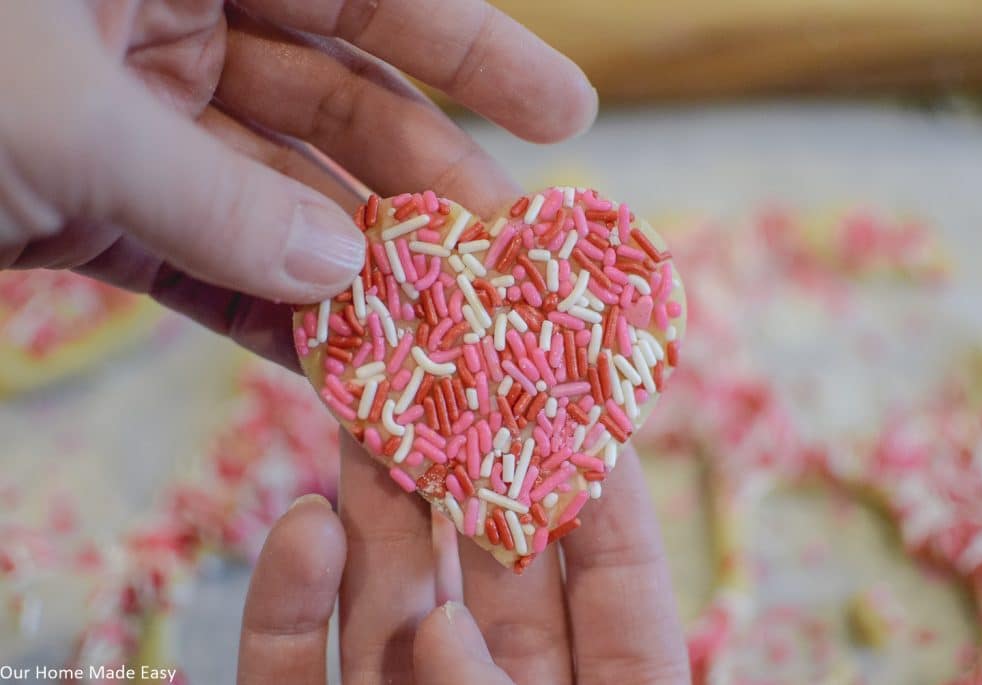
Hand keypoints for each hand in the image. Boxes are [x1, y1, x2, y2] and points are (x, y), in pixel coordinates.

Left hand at [0, 1, 595, 368]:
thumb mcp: (50, 117)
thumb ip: (207, 193)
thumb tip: (342, 273)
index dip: (477, 48)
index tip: (568, 117)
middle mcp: (169, 19)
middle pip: (340, 103)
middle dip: (425, 187)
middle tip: (506, 268)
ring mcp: (139, 119)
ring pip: (283, 195)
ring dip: (355, 271)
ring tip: (437, 338)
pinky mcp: (99, 210)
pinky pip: (209, 259)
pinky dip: (267, 312)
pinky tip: (335, 362)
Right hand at [237, 431, 689, 683]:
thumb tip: (443, 625)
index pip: (617, 592)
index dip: (604, 494)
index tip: (581, 392)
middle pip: (487, 581)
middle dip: (466, 477)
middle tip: (445, 372)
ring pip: (386, 610)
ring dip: (372, 514)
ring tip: (362, 421)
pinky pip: (290, 677)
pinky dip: (285, 608)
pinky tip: (300, 529)